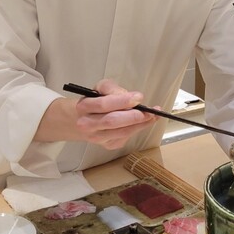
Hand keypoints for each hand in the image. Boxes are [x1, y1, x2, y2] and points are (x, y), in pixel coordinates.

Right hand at [35, 78, 156, 148]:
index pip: (104, 105)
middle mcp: (87, 124)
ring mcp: (97, 138)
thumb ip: (113, 89)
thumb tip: (129, 96)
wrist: (80, 120)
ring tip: (153, 116)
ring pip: (121, 132)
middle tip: (149, 111)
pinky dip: (137, 130)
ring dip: (140, 124)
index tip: (139, 97)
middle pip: (112, 122)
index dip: (122, 101)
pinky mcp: (107, 145)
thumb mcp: (100, 89)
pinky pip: (125, 138)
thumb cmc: (94, 101)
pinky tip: (145, 122)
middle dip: (133, 116)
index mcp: (84, 106)